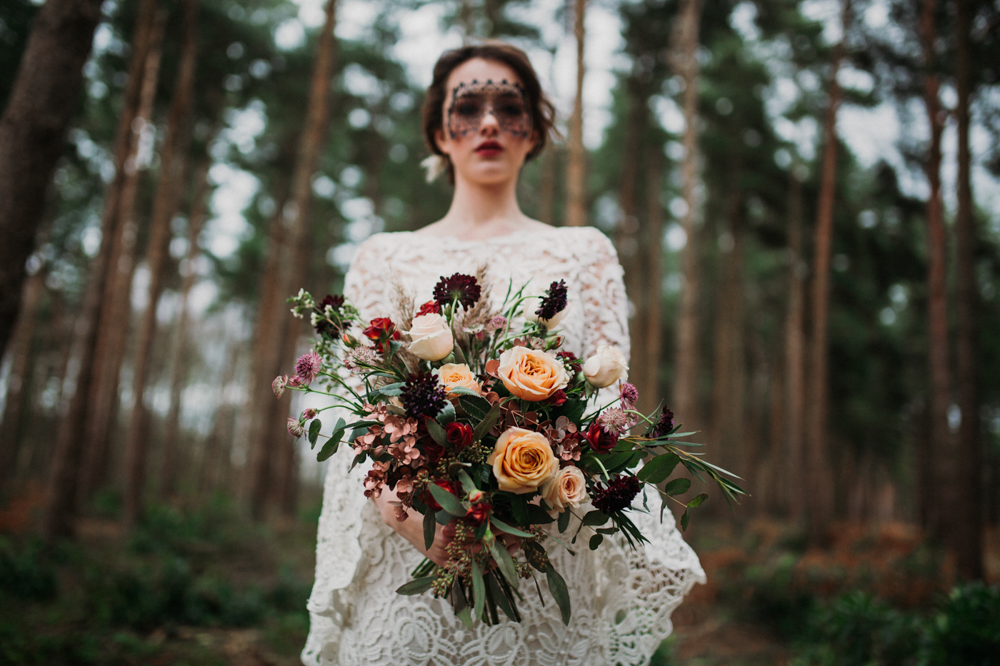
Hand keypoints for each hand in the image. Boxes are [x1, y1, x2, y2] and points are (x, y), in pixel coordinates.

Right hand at [373, 490, 519, 565]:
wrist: (398, 518)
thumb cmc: (421, 502)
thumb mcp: (442, 498)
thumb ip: (463, 503)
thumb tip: (487, 499)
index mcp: (447, 531)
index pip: (481, 535)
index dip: (500, 531)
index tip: (515, 526)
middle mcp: (446, 548)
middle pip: (482, 550)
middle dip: (501, 545)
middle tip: (519, 539)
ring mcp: (443, 558)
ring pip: (476, 562)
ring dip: (496, 556)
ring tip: (513, 549)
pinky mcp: (441, 563)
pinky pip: (465, 569)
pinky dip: (481, 565)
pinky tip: (495, 560)